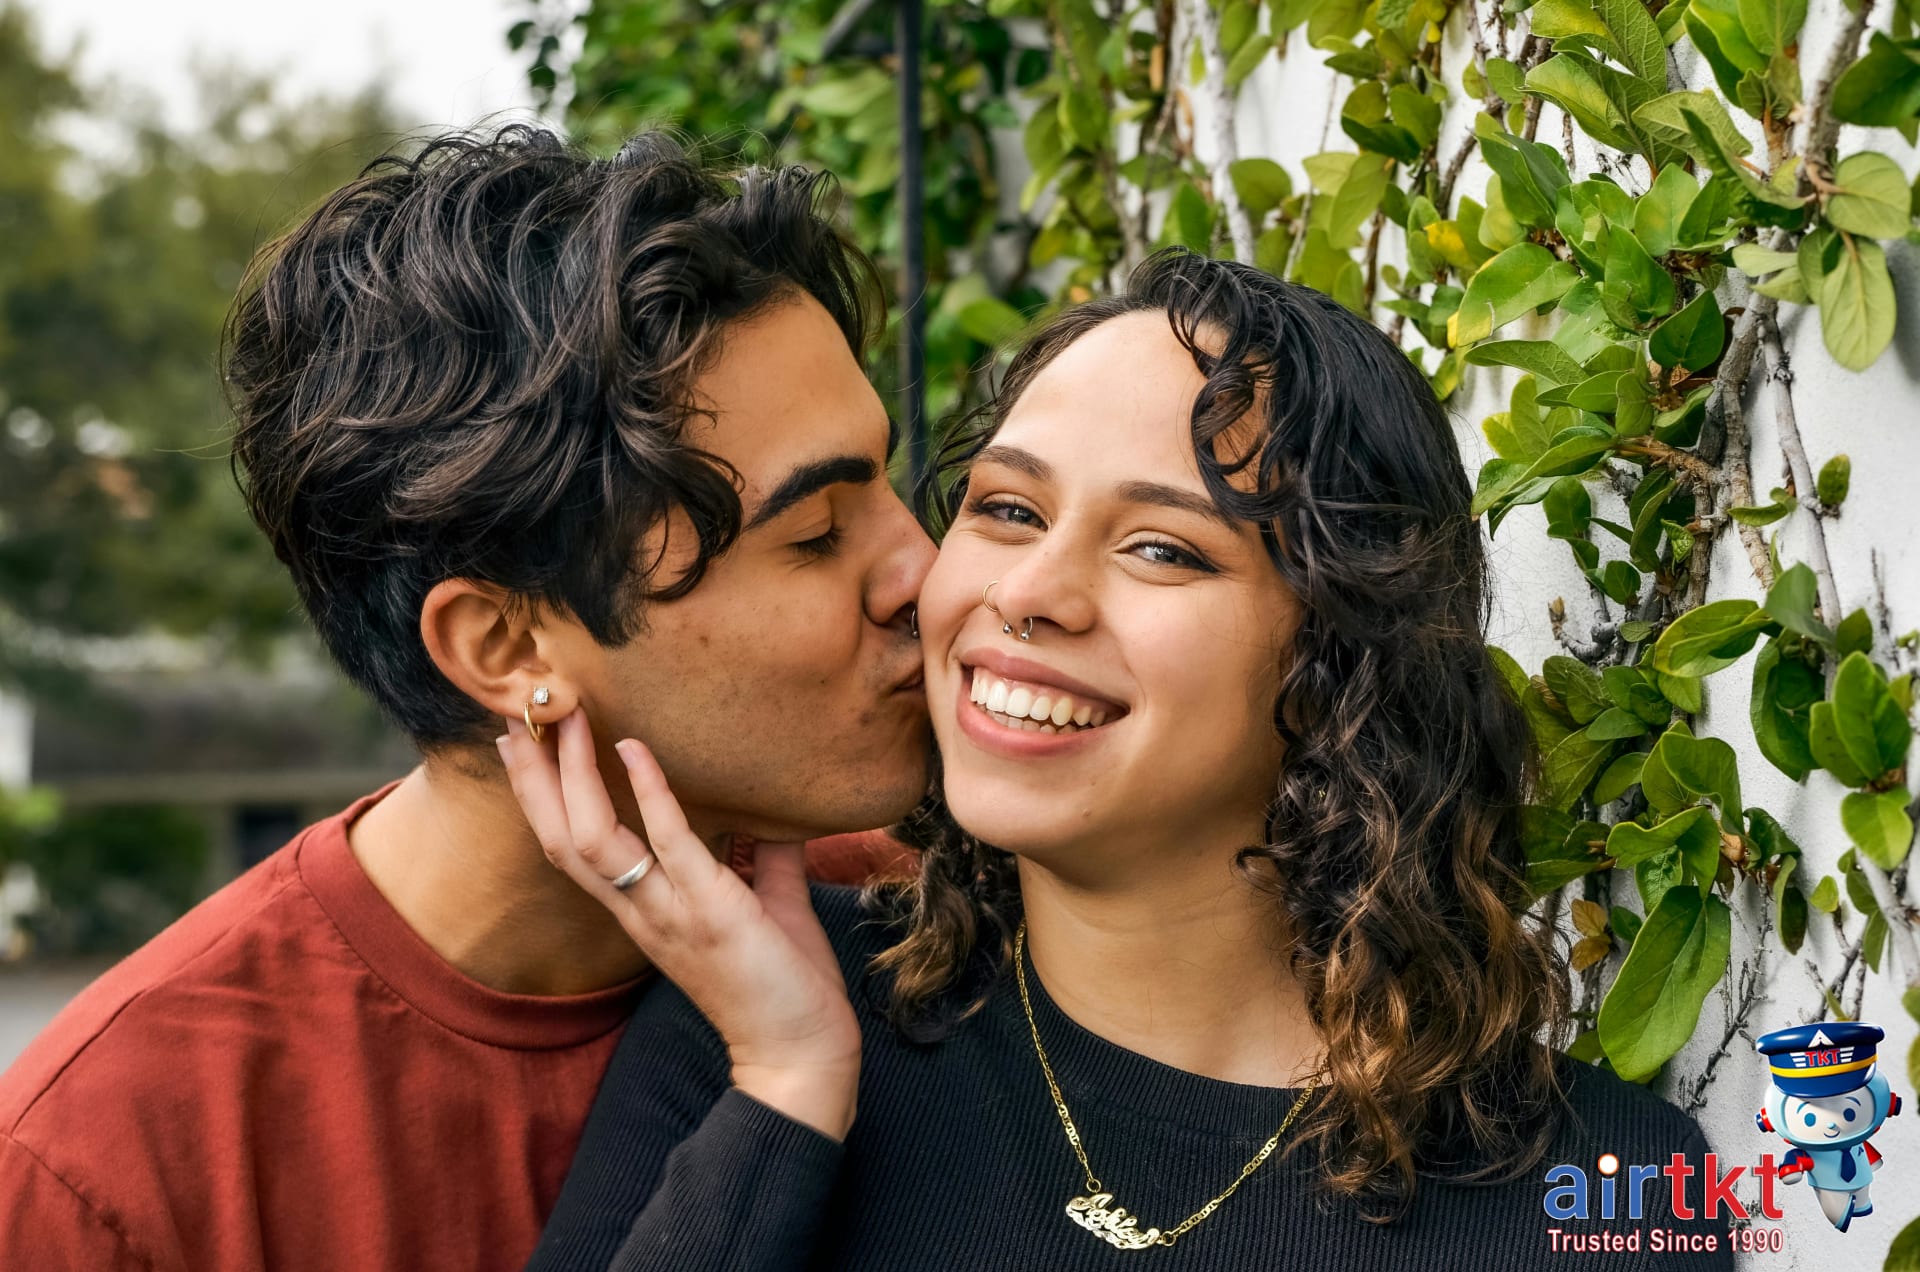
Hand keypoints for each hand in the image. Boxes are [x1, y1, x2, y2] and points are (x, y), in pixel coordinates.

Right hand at [498, 708, 859, 1139]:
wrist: (801, 1056)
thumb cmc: (783, 986)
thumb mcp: (766, 905)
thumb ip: (757, 856)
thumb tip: (769, 810)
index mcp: (643, 911)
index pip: (572, 847)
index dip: (542, 796)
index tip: (523, 744)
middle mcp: (640, 912)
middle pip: (560, 839)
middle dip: (535, 777)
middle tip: (519, 716)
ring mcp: (668, 913)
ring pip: (592, 841)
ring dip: (573, 776)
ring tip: (565, 719)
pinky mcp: (710, 913)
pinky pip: (670, 843)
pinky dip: (650, 793)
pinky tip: (636, 749)